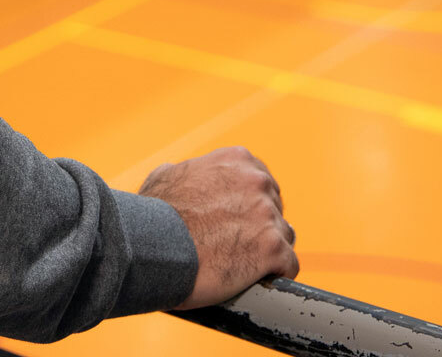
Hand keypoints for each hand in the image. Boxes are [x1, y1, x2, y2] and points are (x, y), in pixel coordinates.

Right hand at [139, 146, 297, 307]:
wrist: (151, 245)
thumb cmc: (154, 215)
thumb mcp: (168, 175)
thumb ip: (192, 172)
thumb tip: (191, 179)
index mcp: (237, 160)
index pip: (260, 183)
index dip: (249, 206)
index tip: (237, 222)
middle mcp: (257, 182)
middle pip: (275, 209)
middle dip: (261, 227)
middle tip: (238, 246)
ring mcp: (267, 215)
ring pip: (284, 237)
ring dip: (269, 251)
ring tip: (245, 266)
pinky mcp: (273, 248)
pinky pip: (289, 265)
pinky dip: (277, 275)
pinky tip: (260, 280)